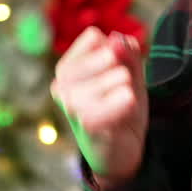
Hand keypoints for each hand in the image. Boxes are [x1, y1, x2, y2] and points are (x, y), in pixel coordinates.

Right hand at [51, 27, 147, 190]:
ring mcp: (71, 103)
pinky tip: (125, 113)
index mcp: (66, 68)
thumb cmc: (119, 108)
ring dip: (129, 89)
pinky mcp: (87, 121)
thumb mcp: (128, 74)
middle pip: (109, 54)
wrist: (119, 153)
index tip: (113, 74)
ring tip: (121, 106)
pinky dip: (130, 103)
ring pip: (119, 75)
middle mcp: (61, 84)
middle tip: (120, 94)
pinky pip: (123, 98)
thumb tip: (116, 39)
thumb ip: (126, 53)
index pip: (94, 37)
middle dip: (125, 71)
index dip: (115, 51)